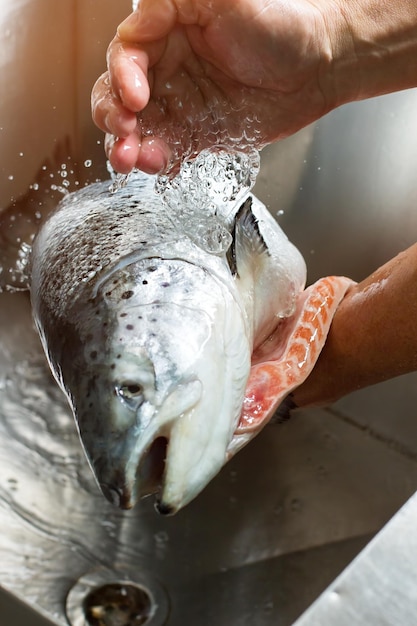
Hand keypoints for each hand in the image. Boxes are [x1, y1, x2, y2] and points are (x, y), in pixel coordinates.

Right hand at [91, 0, 333, 173]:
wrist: (320, 67)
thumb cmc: (281, 22)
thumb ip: (177, 0)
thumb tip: (137, 19)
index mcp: (166, 32)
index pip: (127, 55)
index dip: (122, 76)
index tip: (136, 96)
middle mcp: (167, 70)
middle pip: (119, 95)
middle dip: (113, 116)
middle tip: (123, 135)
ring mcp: (181, 106)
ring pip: (139, 128)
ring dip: (128, 146)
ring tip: (131, 160)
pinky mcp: (198, 136)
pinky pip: (168, 150)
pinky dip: (159, 161)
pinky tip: (160, 166)